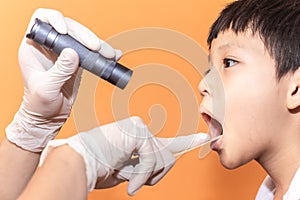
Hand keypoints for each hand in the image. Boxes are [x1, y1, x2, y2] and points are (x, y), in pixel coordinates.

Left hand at [6, 8, 121, 151]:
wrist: (49, 117)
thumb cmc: (39, 104)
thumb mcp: (46, 88)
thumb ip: (59, 70)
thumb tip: (72, 53)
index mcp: (34, 48)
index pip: (42, 22)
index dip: (54, 20)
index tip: (65, 31)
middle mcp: (50, 47)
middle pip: (69, 29)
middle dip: (84, 35)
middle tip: (95, 47)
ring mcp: (65, 54)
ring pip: (82, 40)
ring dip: (98, 45)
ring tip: (109, 54)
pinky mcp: (77, 63)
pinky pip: (91, 53)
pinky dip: (102, 54)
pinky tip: (113, 56)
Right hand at [40, 116, 209, 194]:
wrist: (79, 164)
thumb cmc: (100, 168)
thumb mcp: (130, 170)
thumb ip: (148, 165)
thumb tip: (166, 162)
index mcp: (138, 138)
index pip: (168, 140)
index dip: (187, 141)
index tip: (203, 138)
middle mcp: (141, 129)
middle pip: (168, 155)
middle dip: (156, 174)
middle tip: (138, 181)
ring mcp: (139, 128)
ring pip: (163, 158)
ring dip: (146, 177)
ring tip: (130, 181)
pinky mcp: (137, 131)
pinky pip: (152, 159)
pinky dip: (142, 176)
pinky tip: (131, 184)